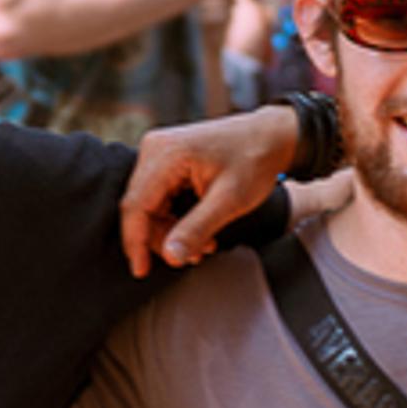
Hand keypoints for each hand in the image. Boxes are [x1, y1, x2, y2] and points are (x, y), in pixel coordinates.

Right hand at [121, 107, 296, 270]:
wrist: (271, 137)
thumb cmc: (254, 159)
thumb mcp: (229, 200)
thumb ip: (196, 229)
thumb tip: (170, 256)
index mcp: (165, 153)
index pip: (135, 205)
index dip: (136, 242)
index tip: (141, 270)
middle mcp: (155, 148)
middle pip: (141, 207)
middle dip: (163, 237)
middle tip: (193, 255)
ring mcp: (159, 153)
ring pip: (149, 206)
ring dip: (171, 230)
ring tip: (203, 243)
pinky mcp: (166, 160)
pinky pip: (159, 197)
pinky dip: (175, 217)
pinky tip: (197, 227)